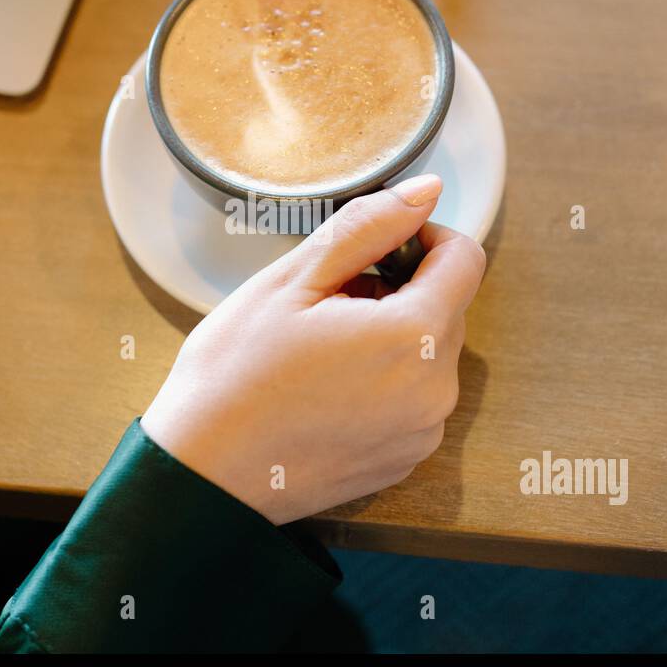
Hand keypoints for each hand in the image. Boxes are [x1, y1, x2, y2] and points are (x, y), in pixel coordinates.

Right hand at [139, 174, 486, 523]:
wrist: (202, 474)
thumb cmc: (234, 375)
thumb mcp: (293, 280)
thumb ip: (368, 227)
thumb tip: (426, 192)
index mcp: (415, 338)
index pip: (464, 259)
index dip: (421, 238)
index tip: (373, 246)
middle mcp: (436, 391)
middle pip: (446, 307)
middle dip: (398, 290)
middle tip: (326, 300)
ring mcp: (422, 433)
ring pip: (429, 354)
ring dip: (390, 335)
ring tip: (320, 347)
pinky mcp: (404, 460)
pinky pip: (414, 398)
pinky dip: (384, 380)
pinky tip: (326, 386)